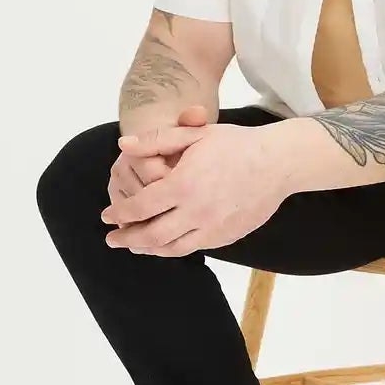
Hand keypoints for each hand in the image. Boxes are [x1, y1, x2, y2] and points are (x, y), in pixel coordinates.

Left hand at [101, 121, 289, 255]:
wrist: (278, 163)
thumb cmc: (235, 144)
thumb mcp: (195, 134)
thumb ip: (156, 140)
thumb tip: (122, 144)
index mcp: (183, 185)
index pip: (139, 207)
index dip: (118, 213)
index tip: (106, 216)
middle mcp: (196, 212)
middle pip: (150, 235)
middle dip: (127, 239)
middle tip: (112, 239)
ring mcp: (213, 228)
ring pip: (172, 249)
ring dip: (148, 249)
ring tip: (135, 246)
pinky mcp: (227, 237)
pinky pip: (194, 248)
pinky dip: (174, 249)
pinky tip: (165, 244)